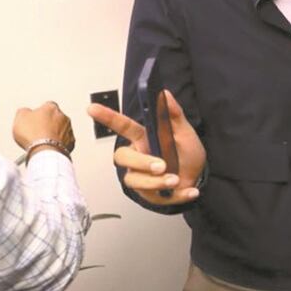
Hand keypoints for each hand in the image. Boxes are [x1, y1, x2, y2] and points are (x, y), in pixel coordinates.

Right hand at [13, 102, 74, 153]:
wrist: (45, 150)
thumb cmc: (34, 134)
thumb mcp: (20, 116)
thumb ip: (24, 111)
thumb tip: (25, 112)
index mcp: (51, 108)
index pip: (46, 106)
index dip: (38, 113)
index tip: (33, 119)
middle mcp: (63, 117)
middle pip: (55, 118)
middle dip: (48, 123)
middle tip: (37, 131)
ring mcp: (69, 130)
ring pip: (61, 129)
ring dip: (54, 133)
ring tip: (42, 141)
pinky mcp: (71, 142)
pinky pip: (65, 141)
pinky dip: (58, 143)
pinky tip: (50, 147)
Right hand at [87, 90, 206, 205]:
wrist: (198, 177)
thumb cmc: (186, 154)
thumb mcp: (185, 133)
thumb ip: (174, 115)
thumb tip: (164, 94)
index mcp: (144, 139)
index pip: (123, 126)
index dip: (107, 117)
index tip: (92, 108)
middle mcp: (138, 157)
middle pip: (123, 157)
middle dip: (141, 162)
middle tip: (161, 165)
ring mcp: (140, 177)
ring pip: (134, 179)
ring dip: (156, 181)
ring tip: (175, 180)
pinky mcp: (148, 194)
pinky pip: (155, 196)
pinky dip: (176, 195)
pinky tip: (190, 191)